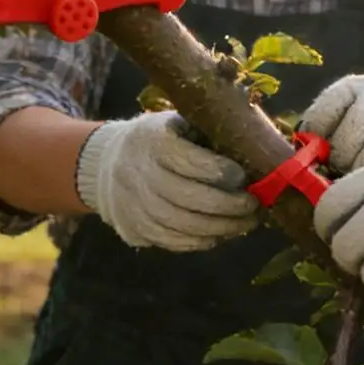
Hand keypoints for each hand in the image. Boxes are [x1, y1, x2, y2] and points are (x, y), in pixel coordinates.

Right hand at [75, 111, 255, 252]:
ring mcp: (132, 203)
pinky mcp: (133, 228)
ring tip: (246, 223)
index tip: (244, 177)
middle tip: (253, 205)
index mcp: (151, 140)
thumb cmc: (161, 140)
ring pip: (180, 224)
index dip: (220, 172)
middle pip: (186, 197)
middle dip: (226, 204)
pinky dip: (199, 241)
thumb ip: (210, 136)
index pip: (188, 160)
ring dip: (219, 228)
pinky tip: (220, 234)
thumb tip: (256, 156)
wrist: (107, 163)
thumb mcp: (180, 123)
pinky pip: (170, 241)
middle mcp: (137, 172)